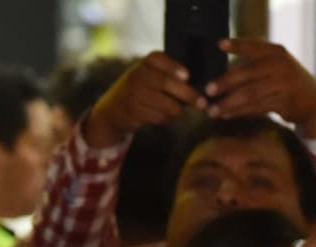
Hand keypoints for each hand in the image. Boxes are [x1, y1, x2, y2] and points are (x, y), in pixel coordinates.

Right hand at [85, 53, 202, 148]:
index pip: (157, 59)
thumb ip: (168, 74)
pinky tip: (167, 117)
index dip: (172, 66)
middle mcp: (138, 76)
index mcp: (145, 63)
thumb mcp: (148, 74)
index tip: (187, 75)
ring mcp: (134, 95)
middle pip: (165, 83)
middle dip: (187, 94)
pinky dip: (167, 119)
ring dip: (178, 110)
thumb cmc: (141, 88)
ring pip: (165, 104)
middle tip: (203, 103)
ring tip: (182, 111)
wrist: (113, 109)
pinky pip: (159, 117)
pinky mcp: (134, 112)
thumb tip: (198, 83)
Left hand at [204, 39, 315, 138]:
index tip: (219, 44)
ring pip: (250, 93)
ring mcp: (284, 83)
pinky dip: (240, 112)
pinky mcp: (285, 102)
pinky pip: (257, 107)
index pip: (254, 46)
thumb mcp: (276, 69)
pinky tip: (227, 115)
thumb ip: (255, 68)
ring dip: (229, 103)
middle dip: (225, 82)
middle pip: (248, 73)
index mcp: (277, 53)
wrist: (315, 104)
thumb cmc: (287, 85)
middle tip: (208, 90)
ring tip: (212, 110)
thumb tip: (221, 78)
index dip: (237, 45)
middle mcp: (281, 65)